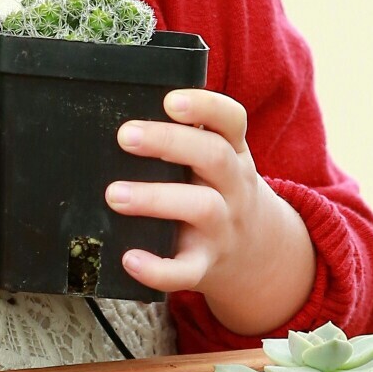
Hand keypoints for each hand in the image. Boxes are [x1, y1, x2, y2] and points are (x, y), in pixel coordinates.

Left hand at [107, 89, 314, 333]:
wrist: (258, 255)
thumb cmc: (218, 195)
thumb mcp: (219, 163)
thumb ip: (186, 141)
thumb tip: (121, 118)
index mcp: (234, 154)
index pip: (231, 120)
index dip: (204, 106)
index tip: (170, 100)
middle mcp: (234, 188)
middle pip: (214, 157)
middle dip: (169, 143)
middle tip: (126, 136)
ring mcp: (223, 228)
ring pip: (202, 208)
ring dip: (156, 198)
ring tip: (114, 194)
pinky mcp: (207, 266)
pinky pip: (186, 271)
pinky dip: (158, 268)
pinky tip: (130, 259)